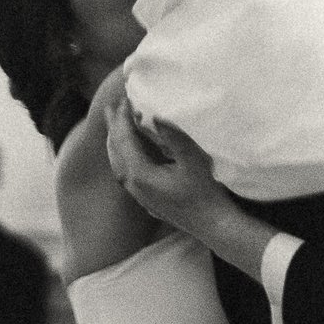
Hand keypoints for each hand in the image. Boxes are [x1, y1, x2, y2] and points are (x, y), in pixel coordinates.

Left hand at [106, 100, 273, 282]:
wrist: (212, 225)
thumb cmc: (205, 192)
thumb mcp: (193, 160)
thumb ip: (173, 137)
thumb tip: (155, 116)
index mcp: (140, 174)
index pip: (124, 140)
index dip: (123, 118)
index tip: (124, 98)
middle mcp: (133, 186)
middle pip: (116, 151)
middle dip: (114, 128)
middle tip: (111, 106)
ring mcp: (138, 195)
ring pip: (118, 164)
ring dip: (116, 143)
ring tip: (116, 126)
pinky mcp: (146, 200)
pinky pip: (125, 173)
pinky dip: (122, 157)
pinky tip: (129, 154)